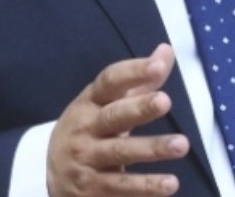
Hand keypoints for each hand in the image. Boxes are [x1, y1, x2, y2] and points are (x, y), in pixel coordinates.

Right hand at [47, 44, 189, 196]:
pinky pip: (120, 188)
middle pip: (113, 117)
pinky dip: (144, 189)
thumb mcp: (107, 103)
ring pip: (120, 154)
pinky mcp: (90, 191)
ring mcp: (85, 161)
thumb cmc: (91, 130)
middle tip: (166, 101)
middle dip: (139, 109)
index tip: (157, 67)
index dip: (132, 72)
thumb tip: (166, 51)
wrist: (53, 175)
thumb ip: (139, 81)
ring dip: (151, 149)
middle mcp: (84, 130)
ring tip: (181, 146)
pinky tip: (168, 186)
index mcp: (90, 103)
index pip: (109, 82)